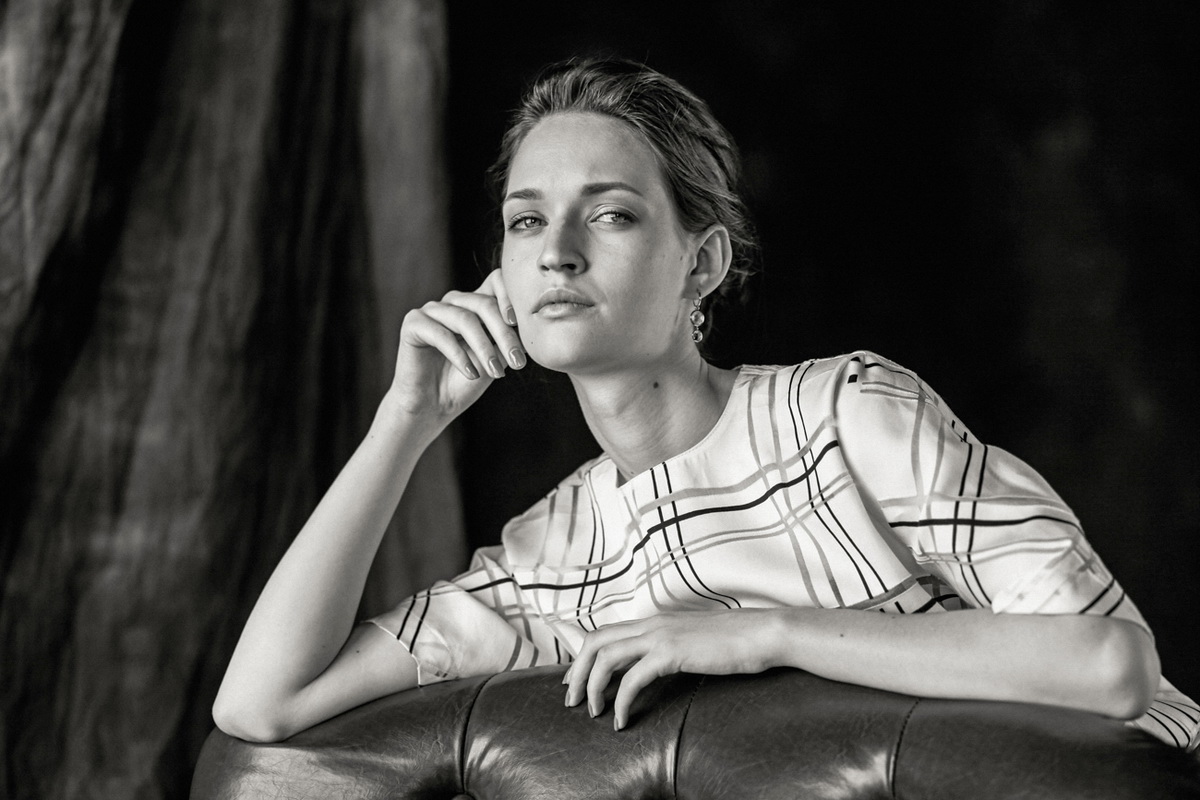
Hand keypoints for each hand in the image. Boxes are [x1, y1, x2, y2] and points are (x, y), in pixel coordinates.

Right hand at [388, 269, 523, 421]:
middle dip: (504, 335)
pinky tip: (471, 373)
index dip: (510, 296)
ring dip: (484, 349)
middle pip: (483, 304)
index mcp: (475, 304)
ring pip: (464, 319)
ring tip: (496, 373)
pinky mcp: (413, 324)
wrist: (433, 407)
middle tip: (518, 363)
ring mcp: (432, 310)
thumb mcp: (496, 360)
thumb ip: (510, 341)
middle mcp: (454, 302)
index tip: (519, 324)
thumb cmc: (466, 382)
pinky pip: (440, 334)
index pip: (497, 281)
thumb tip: (530, 330)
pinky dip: (459, 355)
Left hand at [563, 609, 782, 730]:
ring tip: (593, 712)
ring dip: (593, 687)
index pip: (606, 631)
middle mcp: (652, 624)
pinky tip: (622, 720)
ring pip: (606, 657)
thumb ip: (673, 648)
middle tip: (573, 699)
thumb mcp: (695, 642)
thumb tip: (659, 665)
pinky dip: (620, 702)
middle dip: (578, 672)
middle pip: (596, 641)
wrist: (764, 633)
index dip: (585, 656)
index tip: (577, 680)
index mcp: (656, 621)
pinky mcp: (671, 653)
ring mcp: (661, 636)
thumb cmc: (737, 642)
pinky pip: (631, 679)